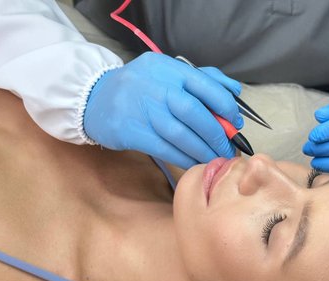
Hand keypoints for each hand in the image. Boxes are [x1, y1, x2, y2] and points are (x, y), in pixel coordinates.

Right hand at [83, 52, 243, 168]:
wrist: (93, 98)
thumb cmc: (140, 87)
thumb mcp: (167, 73)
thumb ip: (202, 78)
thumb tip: (234, 91)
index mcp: (168, 68)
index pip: (205, 84)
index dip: (225, 106)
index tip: (235, 123)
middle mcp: (156, 86)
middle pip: (195, 112)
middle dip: (216, 134)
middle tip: (227, 148)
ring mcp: (142, 109)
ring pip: (180, 134)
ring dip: (202, 150)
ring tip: (214, 159)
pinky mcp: (131, 131)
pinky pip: (165, 148)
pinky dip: (184, 158)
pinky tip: (194, 163)